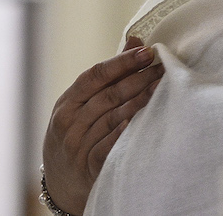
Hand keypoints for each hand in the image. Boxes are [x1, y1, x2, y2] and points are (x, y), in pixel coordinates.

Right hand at [42, 37, 163, 214]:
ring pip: (111, 118)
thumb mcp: (81, 106)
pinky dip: (124, 133)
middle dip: (137, 79)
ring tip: (160, 88)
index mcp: (67, 103)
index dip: (121, 62)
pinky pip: (108, 146)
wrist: (60, 184)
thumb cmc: (77, 134)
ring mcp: (77, 146)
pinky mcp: (89, 167)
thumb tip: (135, 39)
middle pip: (107, 95)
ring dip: (138, 101)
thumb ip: (108, 74)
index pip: (94, 76)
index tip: (147, 51)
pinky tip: (141, 120)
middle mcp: (69, 123)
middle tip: (162, 68)